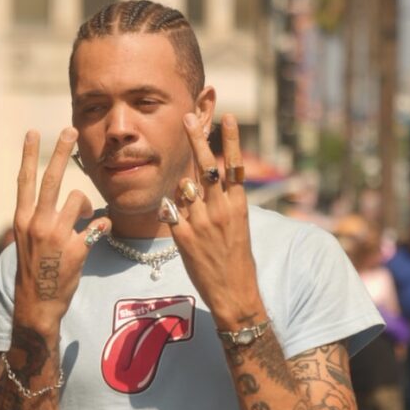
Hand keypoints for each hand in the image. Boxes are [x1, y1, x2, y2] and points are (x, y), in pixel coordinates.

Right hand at [13, 128, 109, 333]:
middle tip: (70, 130)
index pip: (25, 180)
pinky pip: (98, 226)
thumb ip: (36, 218)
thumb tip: (55, 197)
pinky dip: (102, 228)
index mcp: (22, 219)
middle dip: (61, 151)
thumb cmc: (34, 270)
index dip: (28, 155)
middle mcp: (37, 224)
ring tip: (85, 218)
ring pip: (79, 199)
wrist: (37, 303)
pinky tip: (97, 234)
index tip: (32, 132)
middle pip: (52, 179)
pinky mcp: (76, 249)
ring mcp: (56, 236)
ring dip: (87, 206)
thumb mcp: (26, 241)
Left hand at [168, 112, 265, 328]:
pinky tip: (176, 214)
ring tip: (185, 184)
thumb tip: (201, 186)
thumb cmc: (238, 261)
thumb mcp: (238, 228)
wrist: (234, 293)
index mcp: (239, 205)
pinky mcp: (183, 236)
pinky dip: (171, 208)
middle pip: (207, 166)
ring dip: (182, 183)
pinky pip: (171, 211)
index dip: (230, 139)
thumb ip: (223, 205)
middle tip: (187, 117)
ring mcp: (200, 222)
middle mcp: (220, 209)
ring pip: (185, 187)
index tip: (227, 116)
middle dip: (196, 140)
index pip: (234, 165)